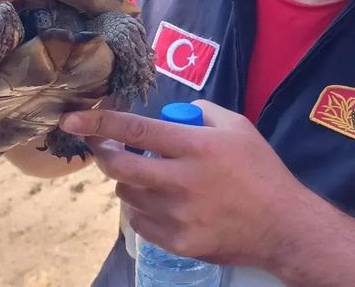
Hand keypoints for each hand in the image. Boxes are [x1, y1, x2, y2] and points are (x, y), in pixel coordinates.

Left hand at [60, 100, 312, 267]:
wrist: (283, 226)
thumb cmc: (262, 171)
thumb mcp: (238, 127)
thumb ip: (201, 112)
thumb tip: (170, 113)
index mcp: (196, 147)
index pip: (136, 129)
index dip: (99, 123)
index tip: (71, 120)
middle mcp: (182, 181)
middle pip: (120, 166)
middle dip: (104, 154)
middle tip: (106, 148)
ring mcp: (178, 216)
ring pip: (128, 194)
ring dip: (128, 180)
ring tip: (150, 176)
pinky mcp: (178, 242)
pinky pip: (140, 222)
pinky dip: (141, 207)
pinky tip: (160, 201)